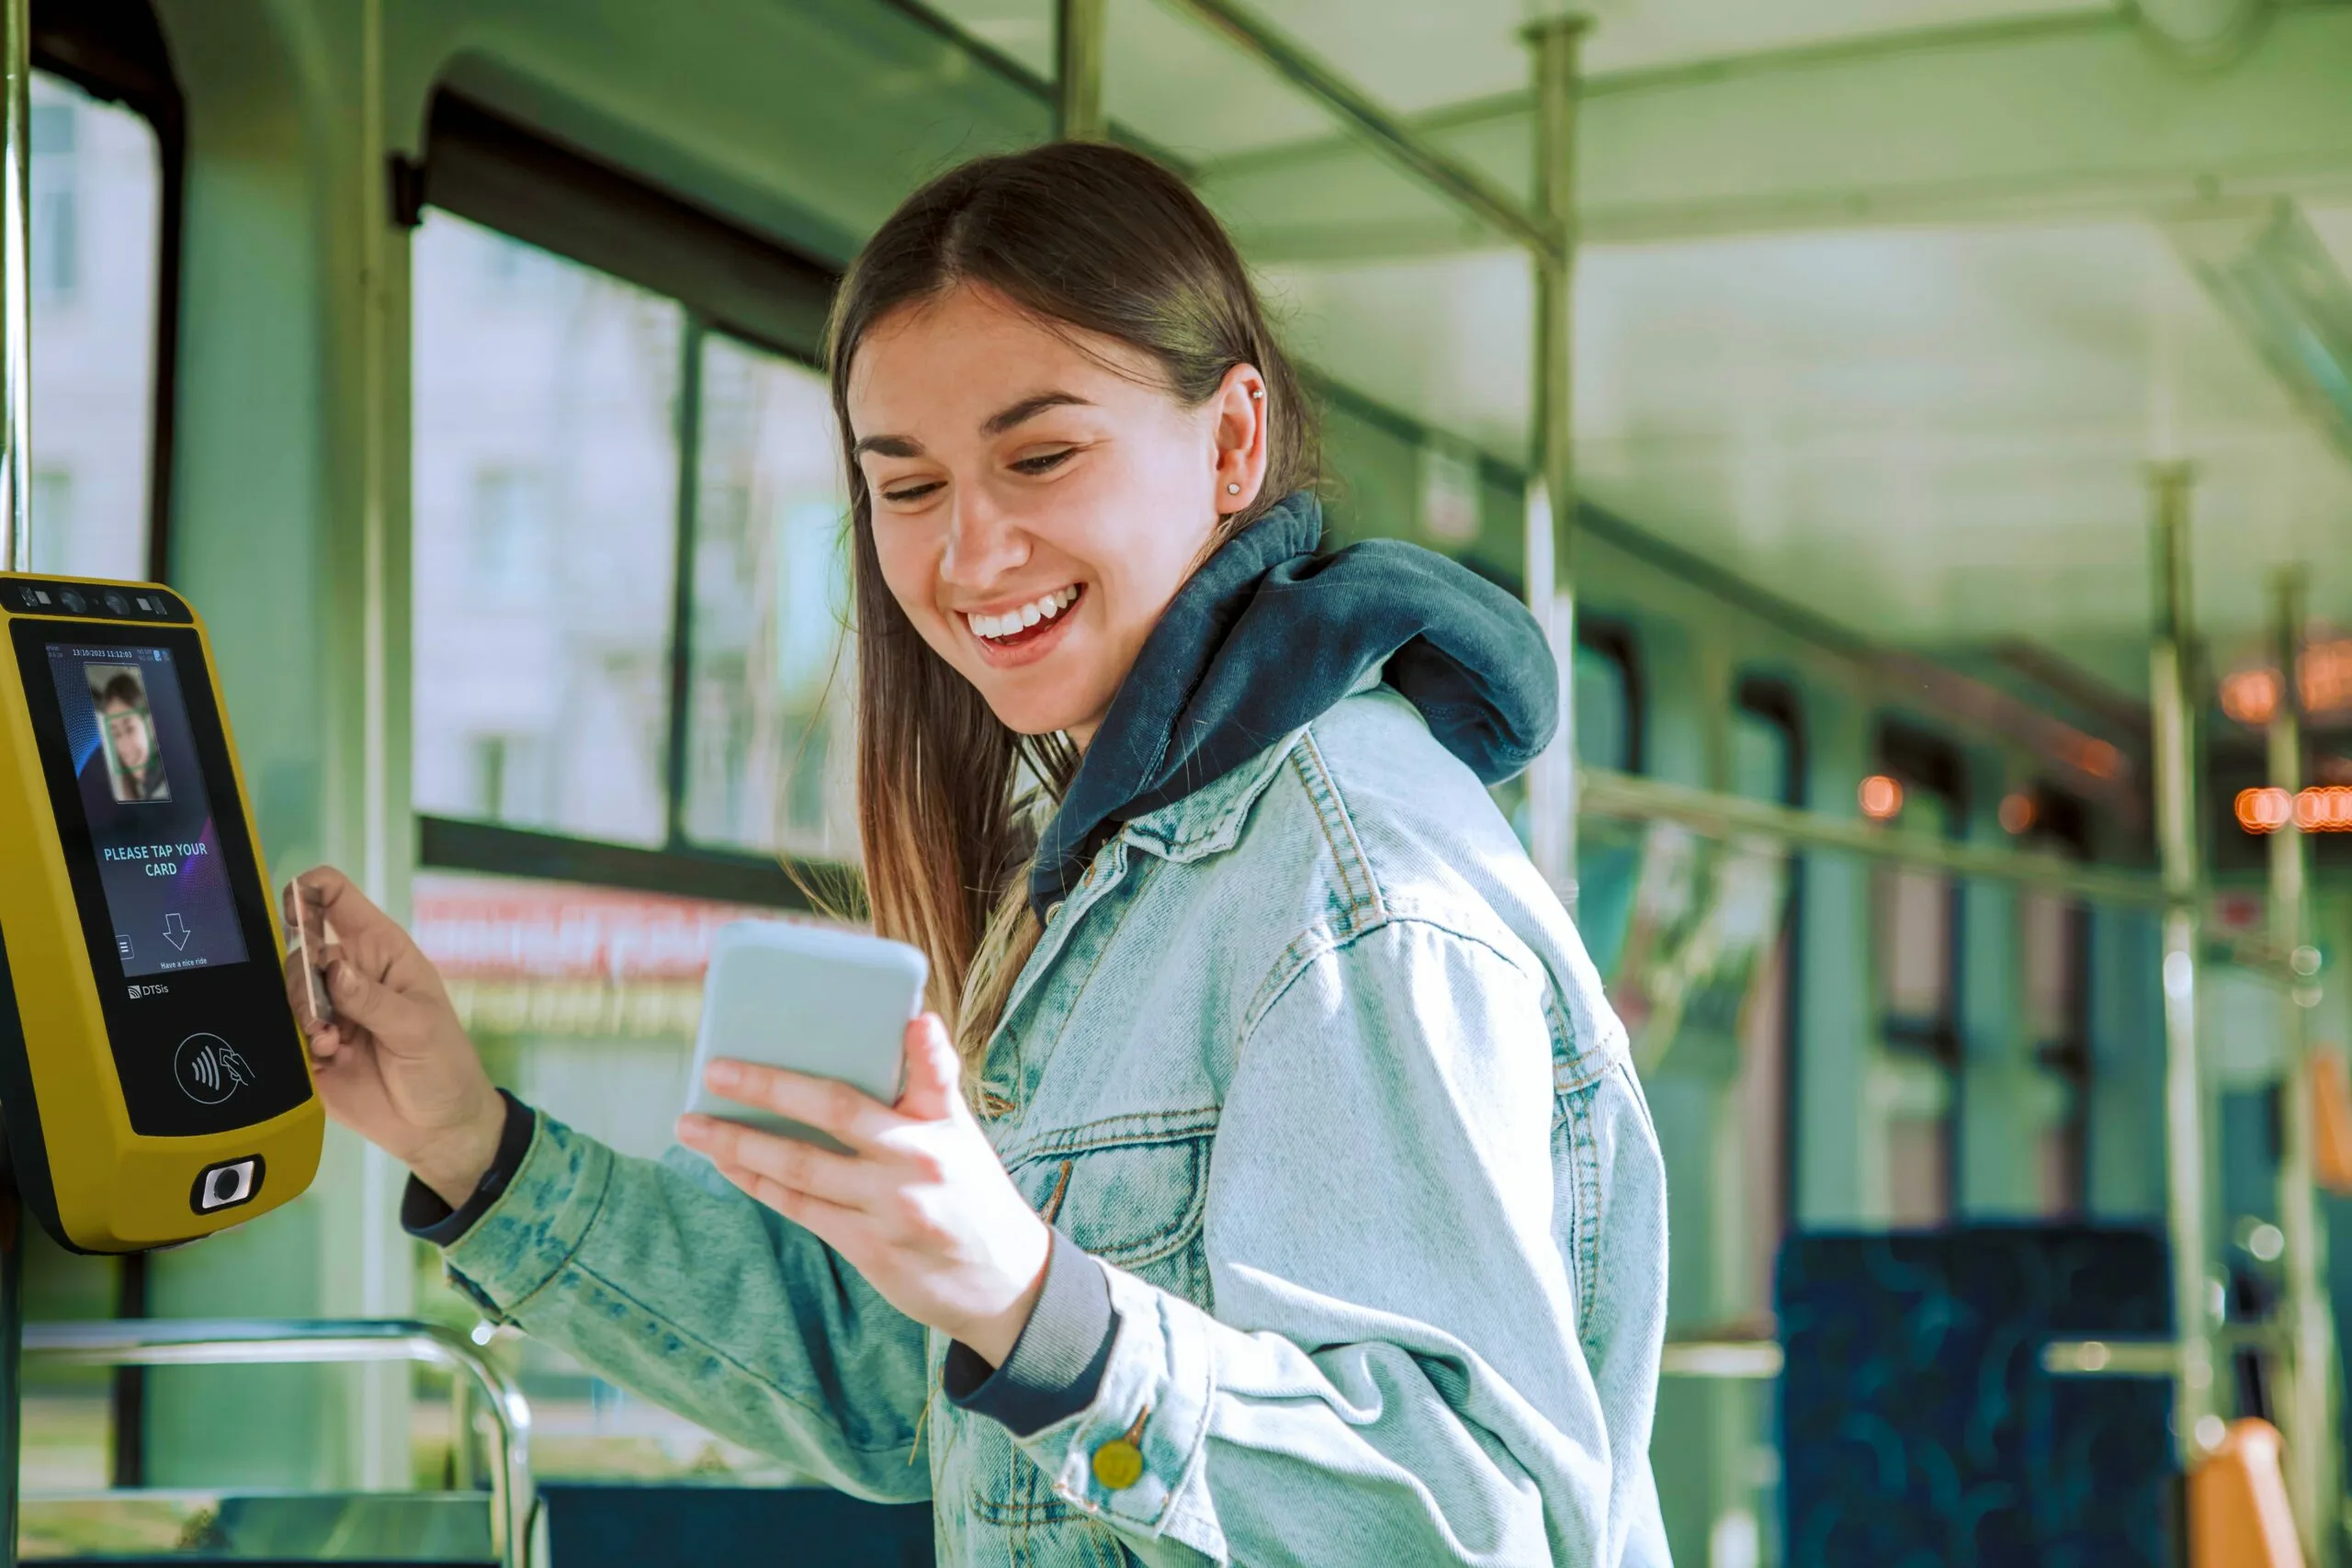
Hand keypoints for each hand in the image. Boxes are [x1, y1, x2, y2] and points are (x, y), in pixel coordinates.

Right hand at [286, 867, 505, 1207]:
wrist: (436, 1128)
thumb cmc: (444, 1066)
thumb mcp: (419, 1028)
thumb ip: (373, 999)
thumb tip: (333, 968)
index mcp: (380, 952)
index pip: (336, 898)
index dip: (309, 892)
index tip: (291, 908)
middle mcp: (348, 975)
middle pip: (299, 949)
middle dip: (301, 976)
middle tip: (322, 1012)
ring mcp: (326, 1010)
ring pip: (284, 991)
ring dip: (300, 1014)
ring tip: (331, 1041)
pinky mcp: (308, 1048)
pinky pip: (281, 1033)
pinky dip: (298, 1044)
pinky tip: (326, 1058)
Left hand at [678, 1015, 1050, 1367]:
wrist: (1001, 1280)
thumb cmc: (968, 1187)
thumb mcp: (961, 1133)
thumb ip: (929, 1083)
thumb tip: (911, 1023)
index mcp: (945, 1124)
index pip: (937, 1075)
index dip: (928, 1046)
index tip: (915, 1022)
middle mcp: (920, 1162)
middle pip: (836, 1113)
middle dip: (770, 1087)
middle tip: (716, 1069)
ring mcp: (892, 1209)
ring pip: (802, 1168)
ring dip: (739, 1143)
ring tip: (691, 1125)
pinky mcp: (870, 1249)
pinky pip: (802, 1209)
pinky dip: (760, 1183)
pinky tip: (729, 1163)